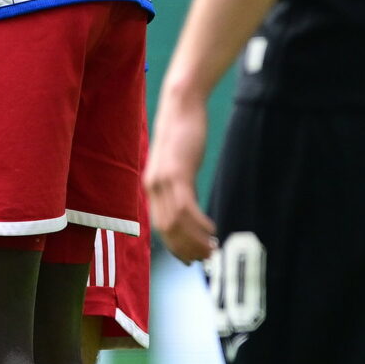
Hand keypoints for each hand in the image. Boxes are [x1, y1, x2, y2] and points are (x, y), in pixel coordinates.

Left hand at [144, 89, 216, 264]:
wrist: (181, 104)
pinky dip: (199, 223)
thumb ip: (180, 185)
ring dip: (195, 240)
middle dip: (186, 249)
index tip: (190, 259)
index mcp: (152, 187)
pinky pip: (186, 207)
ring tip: (212, 249)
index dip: (175, 246)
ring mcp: (164, 181)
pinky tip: (212, 230)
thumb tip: (189, 207)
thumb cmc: (183, 132)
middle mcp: (153, 187)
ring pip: (177, 223)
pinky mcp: (177, 173)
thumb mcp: (178, 164)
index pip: (160, 226)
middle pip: (168, 229)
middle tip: (206, 258)